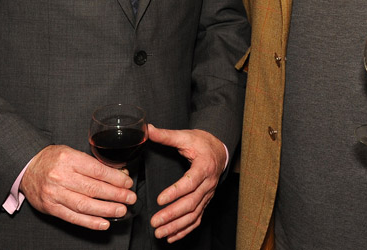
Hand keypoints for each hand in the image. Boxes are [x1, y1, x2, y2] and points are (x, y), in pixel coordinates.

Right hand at [19, 145, 134, 229]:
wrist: (27, 168)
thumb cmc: (52, 159)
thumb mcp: (72, 153)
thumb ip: (93, 164)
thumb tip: (118, 173)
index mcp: (69, 159)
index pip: (97, 170)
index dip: (115, 178)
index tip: (127, 183)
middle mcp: (61, 176)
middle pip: (93, 188)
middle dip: (115, 195)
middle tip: (130, 198)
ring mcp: (55, 194)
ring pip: (84, 204)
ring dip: (106, 209)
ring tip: (121, 210)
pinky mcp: (51, 208)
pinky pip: (73, 217)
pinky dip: (90, 222)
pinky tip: (103, 223)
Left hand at [147, 125, 226, 241]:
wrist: (219, 150)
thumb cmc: (201, 143)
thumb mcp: (185, 136)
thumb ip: (166, 135)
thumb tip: (147, 130)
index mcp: (203, 167)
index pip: (190, 183)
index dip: (175, 192)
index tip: (159, 200)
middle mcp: (208, 184)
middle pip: (191, 203)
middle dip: (172, 214)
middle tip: (155, 222)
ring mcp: (208, 195)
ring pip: (194, 214)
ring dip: (176, 226)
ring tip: (160, 233)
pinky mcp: (205, 201)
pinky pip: (197, 219)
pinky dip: (185, 230)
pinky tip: (172, 236)